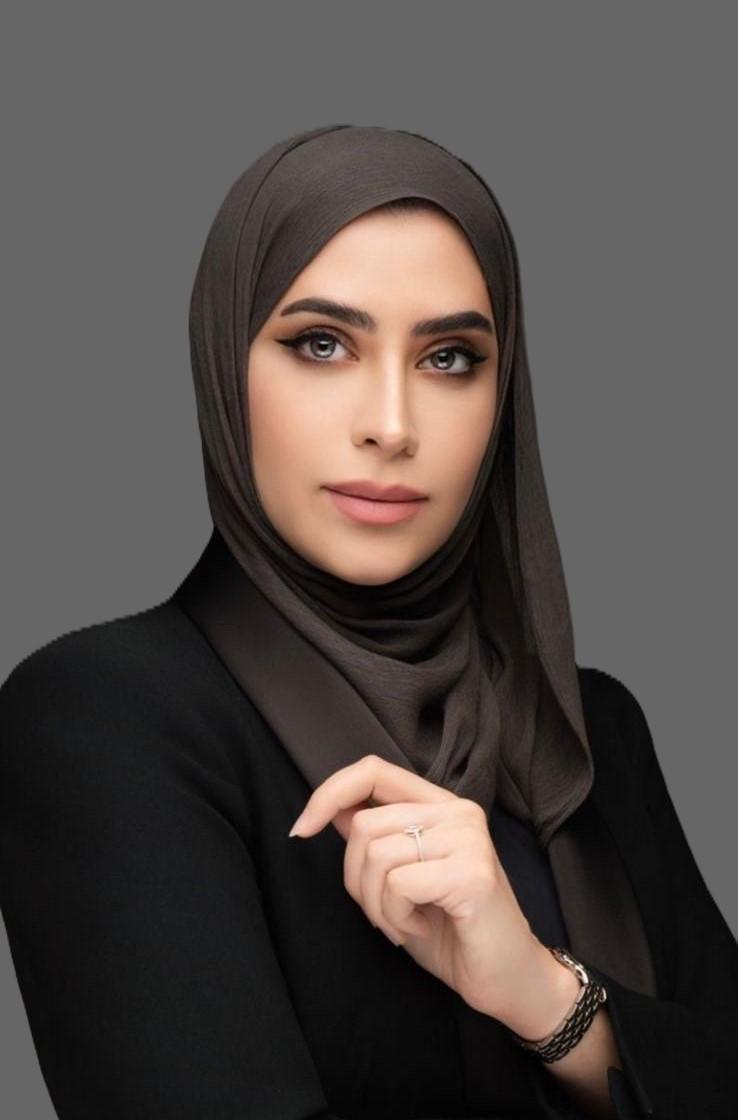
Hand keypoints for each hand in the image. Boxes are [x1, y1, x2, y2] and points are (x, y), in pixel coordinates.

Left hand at [288, 753, 567, 1030]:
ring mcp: (468, 840)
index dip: (328, 793)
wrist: (508, 980)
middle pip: (365, 825)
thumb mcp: (401, 879)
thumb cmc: (452, 931)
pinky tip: (422, 928)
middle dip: (356, 879)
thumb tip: (331, 809)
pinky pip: (398, 884)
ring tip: (406, 923)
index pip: (373, 770)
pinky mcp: (472, 874)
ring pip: (376, 854)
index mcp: (441, 806)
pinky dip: (396, 917)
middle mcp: (458, 812)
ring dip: (377, 905)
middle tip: (386, 912)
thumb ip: (375, 839)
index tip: (300, 830)